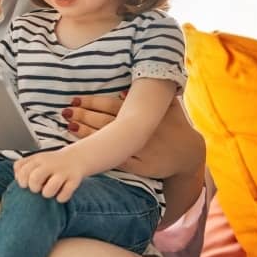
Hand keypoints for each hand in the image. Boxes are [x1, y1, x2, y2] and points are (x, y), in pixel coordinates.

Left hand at [13, 149, 83, 202]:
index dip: (21, 180)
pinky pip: (65, 194)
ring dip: (48, 194)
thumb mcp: (36, 160)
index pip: (22, 169)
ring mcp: (62, 172)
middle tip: (38, 188)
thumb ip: (23, 167)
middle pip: (35, 178)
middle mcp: (49, 164)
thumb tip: (17, 178)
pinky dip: (61, 197)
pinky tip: (60, 194)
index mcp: (38, 159)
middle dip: (34, 187)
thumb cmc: (51, 163)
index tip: (25, 184)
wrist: (75, 157)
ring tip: (49, 191)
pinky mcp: (74, 180)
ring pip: (50, 188)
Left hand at [63, 94, 204, 178]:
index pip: (111, 106)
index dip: (92, 102)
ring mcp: (138, 149)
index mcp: (143, 114)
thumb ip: (151, 95)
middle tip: (66, 112)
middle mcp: (139, 130)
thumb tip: (124, 89)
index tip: (75, 100)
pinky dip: (100, 154)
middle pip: (105, 121)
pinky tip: (86, 149)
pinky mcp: (139, 167)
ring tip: (69, 126)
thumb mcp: (169, 107)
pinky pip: (116, 160)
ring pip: (108, 140)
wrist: (190, 156)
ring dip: (87, 133)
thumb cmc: (176, 126)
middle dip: (84, 116)